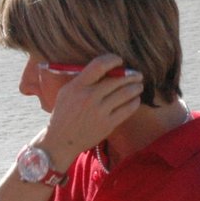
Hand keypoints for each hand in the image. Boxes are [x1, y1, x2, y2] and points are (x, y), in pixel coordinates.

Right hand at [38, 54, 144, 169]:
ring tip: (138, 86)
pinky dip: (134, 102)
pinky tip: (135, 100)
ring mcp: (99, 111)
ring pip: (126, 93)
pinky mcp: (107, 124)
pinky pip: (128, 109)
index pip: (99, 65)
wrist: (60, 140)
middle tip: (137, 75)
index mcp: (77, 86)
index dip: (113, 59)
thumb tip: (108, 69)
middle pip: (118, 79)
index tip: (119, 61)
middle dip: (131, 76)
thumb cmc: (64, 114)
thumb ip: (83, 79)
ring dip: (136, 87)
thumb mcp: (66, 92)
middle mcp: (89, 97)